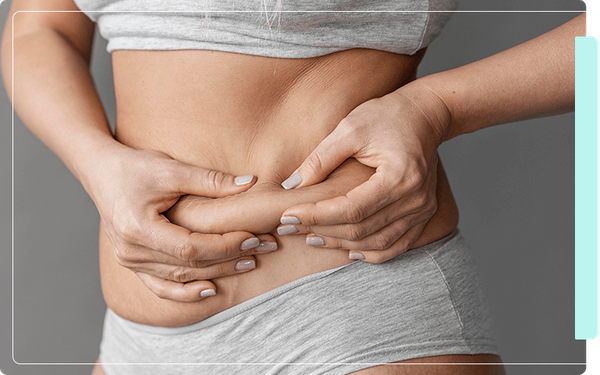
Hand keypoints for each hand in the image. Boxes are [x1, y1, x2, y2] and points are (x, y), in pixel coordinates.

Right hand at [83, 142, 269, 301]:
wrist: (100, 171)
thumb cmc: (135, 167)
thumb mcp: (172, 169)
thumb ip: (211, 180)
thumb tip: (251, 183)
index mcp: (138, 228)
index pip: (190, 248)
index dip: (224, 246)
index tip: (253, 236)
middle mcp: (131, 251)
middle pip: (188, 266)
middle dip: (229, 259)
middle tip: (261, 249)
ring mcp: (129, 261)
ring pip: (179, 278)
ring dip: (215, 273)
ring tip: (248, 264)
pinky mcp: (132, 263)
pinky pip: (160, 286)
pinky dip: (185, 292)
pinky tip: (211, 289)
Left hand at [278, 83, 450, 262]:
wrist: (425, 115)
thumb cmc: (387, 116)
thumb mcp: (350, 128)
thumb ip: (321, 159)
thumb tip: (291, 186)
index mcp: (400, 176)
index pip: (351, 209)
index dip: (316, 215)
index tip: (288, 215)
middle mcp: (415, 199)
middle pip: (362, 229)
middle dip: (322, 230)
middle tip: (290, 227)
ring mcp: (422, 210)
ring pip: (377, 242)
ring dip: (341, 244)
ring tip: (310, 237)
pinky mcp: (424, 215)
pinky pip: (397, 245)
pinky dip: (371, 253)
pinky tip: (348, 250)